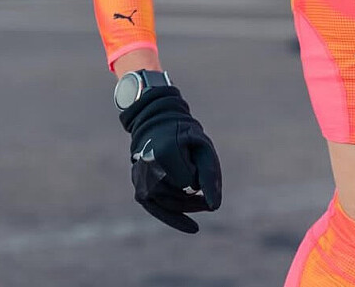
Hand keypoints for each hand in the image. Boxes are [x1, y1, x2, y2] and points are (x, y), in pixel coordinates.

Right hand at [119, 86, 221, 232]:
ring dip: (188, 204)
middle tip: (207, 191)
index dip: (199, 174)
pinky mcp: (140, 192)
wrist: (157, 127)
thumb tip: (215, 207)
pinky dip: (176, 218)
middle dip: (195, 196)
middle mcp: (147, 169)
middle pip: (179, 197)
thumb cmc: (184, 137)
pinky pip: (158, 210)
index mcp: (163, 153)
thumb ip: (210, 175)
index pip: (190, 181)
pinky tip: (193, 227)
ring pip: (170, 205)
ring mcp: (140, 181)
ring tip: (198, 194)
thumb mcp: (203, 148)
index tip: (196, 160)